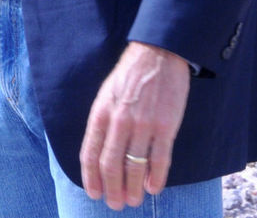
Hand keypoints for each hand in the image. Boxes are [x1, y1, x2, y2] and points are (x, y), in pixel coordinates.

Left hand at [79, 41, 190, 209]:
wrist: (157, 55)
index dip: (91, 177)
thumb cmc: (129, 75)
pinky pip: (160, 159)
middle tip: (115, 205)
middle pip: (111, 164)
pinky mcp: (166, 127)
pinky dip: (156, 178)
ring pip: (135, 166)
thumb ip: (103, 122)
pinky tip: (153, 189)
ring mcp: (143, 125)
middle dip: (112, 189)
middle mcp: (119, 121)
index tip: (94, 194)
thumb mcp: (106, 95)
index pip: (90, 152)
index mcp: (100, 112)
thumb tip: (100, 152)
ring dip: (133, 188)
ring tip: (132, 201)